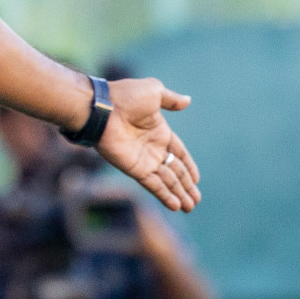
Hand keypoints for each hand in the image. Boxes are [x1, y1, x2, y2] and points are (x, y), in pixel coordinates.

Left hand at [95, 78, 200, 212]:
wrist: (102, 107)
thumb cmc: (125, 97)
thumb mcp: (154, 91)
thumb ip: (170, 99)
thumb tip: (188, 101)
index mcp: (159, 132)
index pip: (179, 153)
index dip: (188, 166)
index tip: (197, 179)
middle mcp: (152, 148)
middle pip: (174, 171)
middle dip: (186, 186)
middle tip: (196, 201)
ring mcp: (143, 160)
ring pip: (166, 181)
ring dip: (179, 194)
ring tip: (190, 207)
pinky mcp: (134, 168)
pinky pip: (153, 184)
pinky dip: (164, 195)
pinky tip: (175, 206)